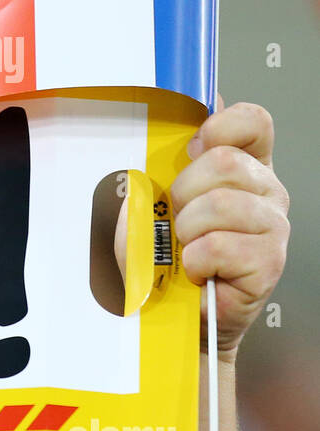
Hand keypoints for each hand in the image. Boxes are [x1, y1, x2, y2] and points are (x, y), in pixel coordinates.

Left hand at [170, 99, 289, 360]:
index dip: (221, 126)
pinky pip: (218, 245)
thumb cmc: (165, 264)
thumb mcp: (158, 206)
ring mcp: (272, 226)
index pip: (252, 122)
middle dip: (184, 193)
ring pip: (219, 204)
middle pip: (225, 162)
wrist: (174, 323)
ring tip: (185, 252)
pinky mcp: (268, 261)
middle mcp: (265, 192)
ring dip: (186, 232)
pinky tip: (196, 273)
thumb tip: (187, 106)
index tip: (192, 149)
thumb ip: (171, 161)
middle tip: (176, 225)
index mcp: (244, 169)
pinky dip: (195, 261)